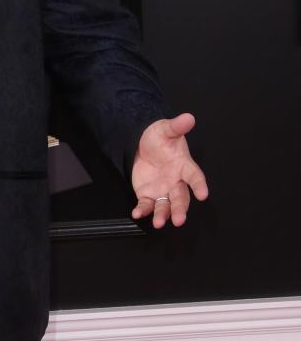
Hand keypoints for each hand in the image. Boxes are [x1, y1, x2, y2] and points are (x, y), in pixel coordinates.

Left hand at [131, 112, 207, 228]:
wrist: (142, 144)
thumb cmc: (160, 138)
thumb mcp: (166, 129)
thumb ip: (177, 126)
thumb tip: (189, 117)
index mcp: (184, 166)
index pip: (195, 176)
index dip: (199, 185)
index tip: (203, 194)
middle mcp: (176, 182)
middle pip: (180, 198)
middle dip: (180, 209)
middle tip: (179, 220)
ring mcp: (163, 190)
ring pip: (165, 206)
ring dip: (163, 215)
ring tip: (159, 223)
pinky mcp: (148, 195)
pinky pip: (147, 205)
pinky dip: (143, 210)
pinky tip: (137, 213)